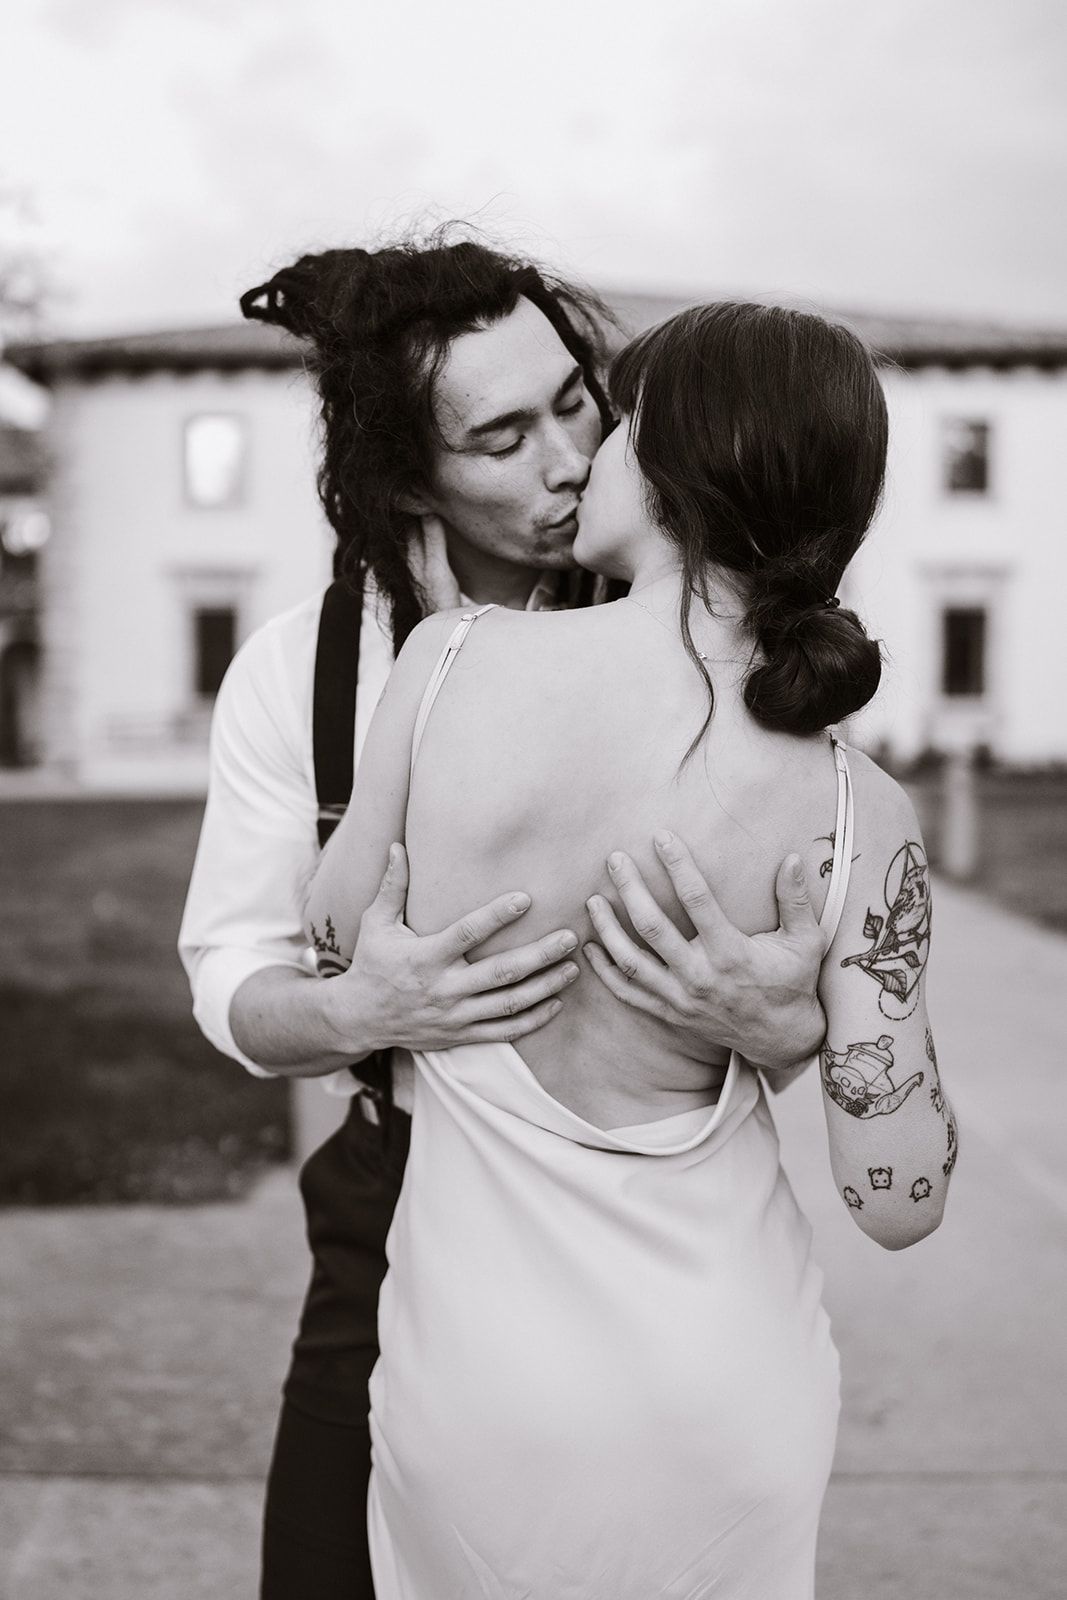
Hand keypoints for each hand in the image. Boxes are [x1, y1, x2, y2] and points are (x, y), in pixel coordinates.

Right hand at [321, 844, 579, 1053]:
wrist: (359, 1018)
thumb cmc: (372, 963)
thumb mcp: (376, 923)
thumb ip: (393, 886)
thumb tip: (398, 845)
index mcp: (425, 957)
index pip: (467, 933)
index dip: (497, 916)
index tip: (527, 898)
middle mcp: (444, 988)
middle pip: (500, 972)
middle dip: (540, 956)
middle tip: (570, 938)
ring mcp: (455, 1016)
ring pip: (509, 1003)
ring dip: (545, 986)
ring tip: (573, 968)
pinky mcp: (461, 1035)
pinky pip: (504, 1032)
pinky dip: (533, 1020)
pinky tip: (556, 1003)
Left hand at [583, 833, 825, 1072]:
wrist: (781, 1039)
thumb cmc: (793, 983)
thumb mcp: (805, 942)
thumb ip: (796, 900)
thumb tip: (792, 859)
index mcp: (731, 953)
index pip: (697, 900)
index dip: (678, 865)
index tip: (661, 837)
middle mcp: (700, 976)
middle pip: (652, 927)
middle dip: (629, 889)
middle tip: (614, 859)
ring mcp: (681, 998)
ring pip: (631, 961)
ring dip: (608, 929)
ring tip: (593, 900)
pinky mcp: (670, 1013)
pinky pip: (628, 993)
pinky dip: (605, 972)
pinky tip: (590, 948)